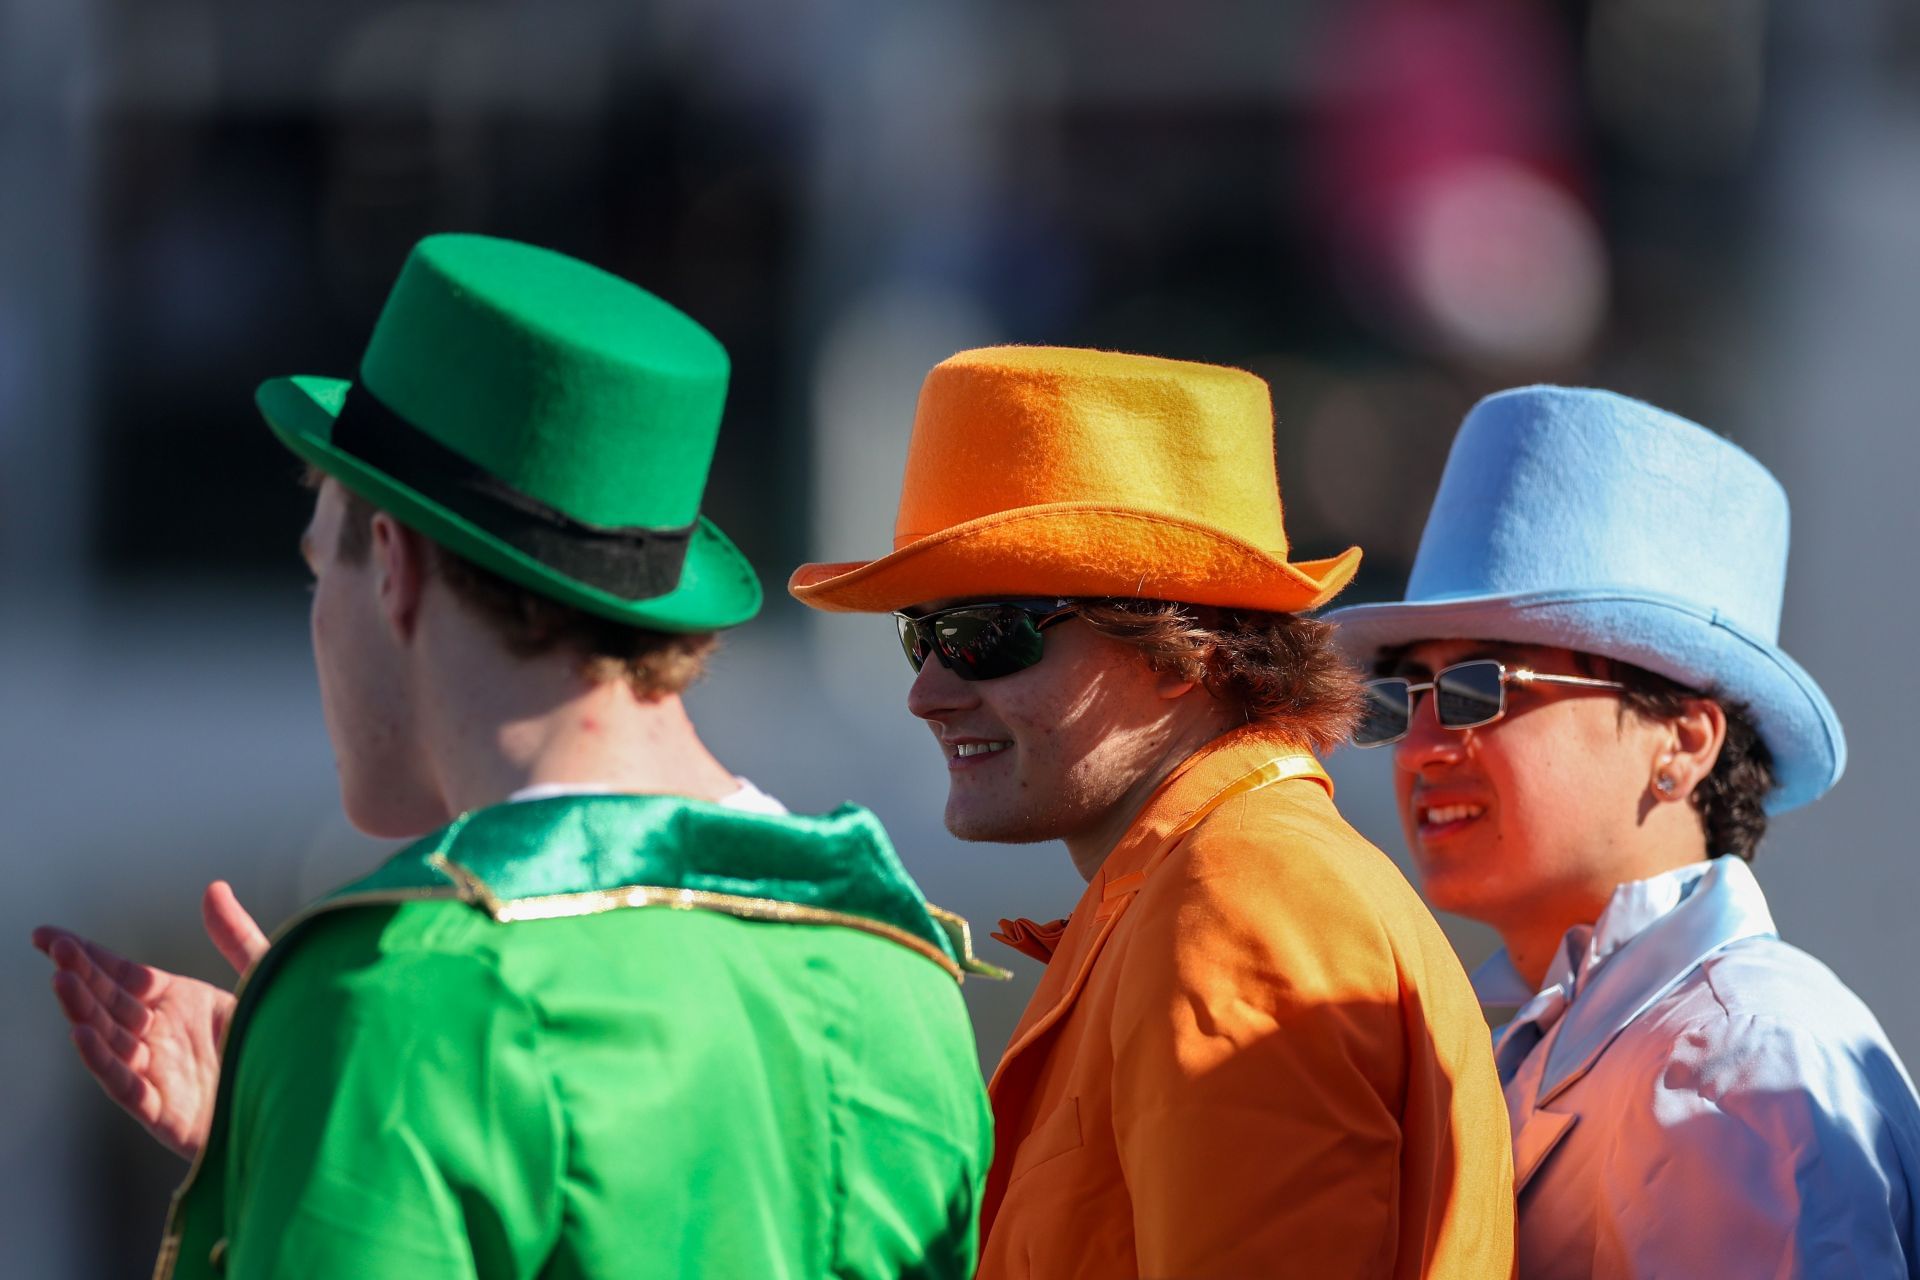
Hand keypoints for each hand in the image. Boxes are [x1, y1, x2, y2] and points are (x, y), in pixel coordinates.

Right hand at [31, 882, 270, 1160]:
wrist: (308, 1101)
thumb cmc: (284, 1042)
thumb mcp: (263, 978)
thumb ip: (236, 937)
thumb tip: (214, 888)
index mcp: (180, 1004)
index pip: (123, 976)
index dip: (88, 956)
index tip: (51, 936)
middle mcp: (163, 1037)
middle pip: (111, 1004)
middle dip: (80, 976)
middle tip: (55, 948)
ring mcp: (162, 1074)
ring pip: (110, 1042)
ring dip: (83, 1013)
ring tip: (61, 982)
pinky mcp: (168, 1113)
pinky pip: (128, 1088)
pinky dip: (104, 1063)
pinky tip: (83, 1035)